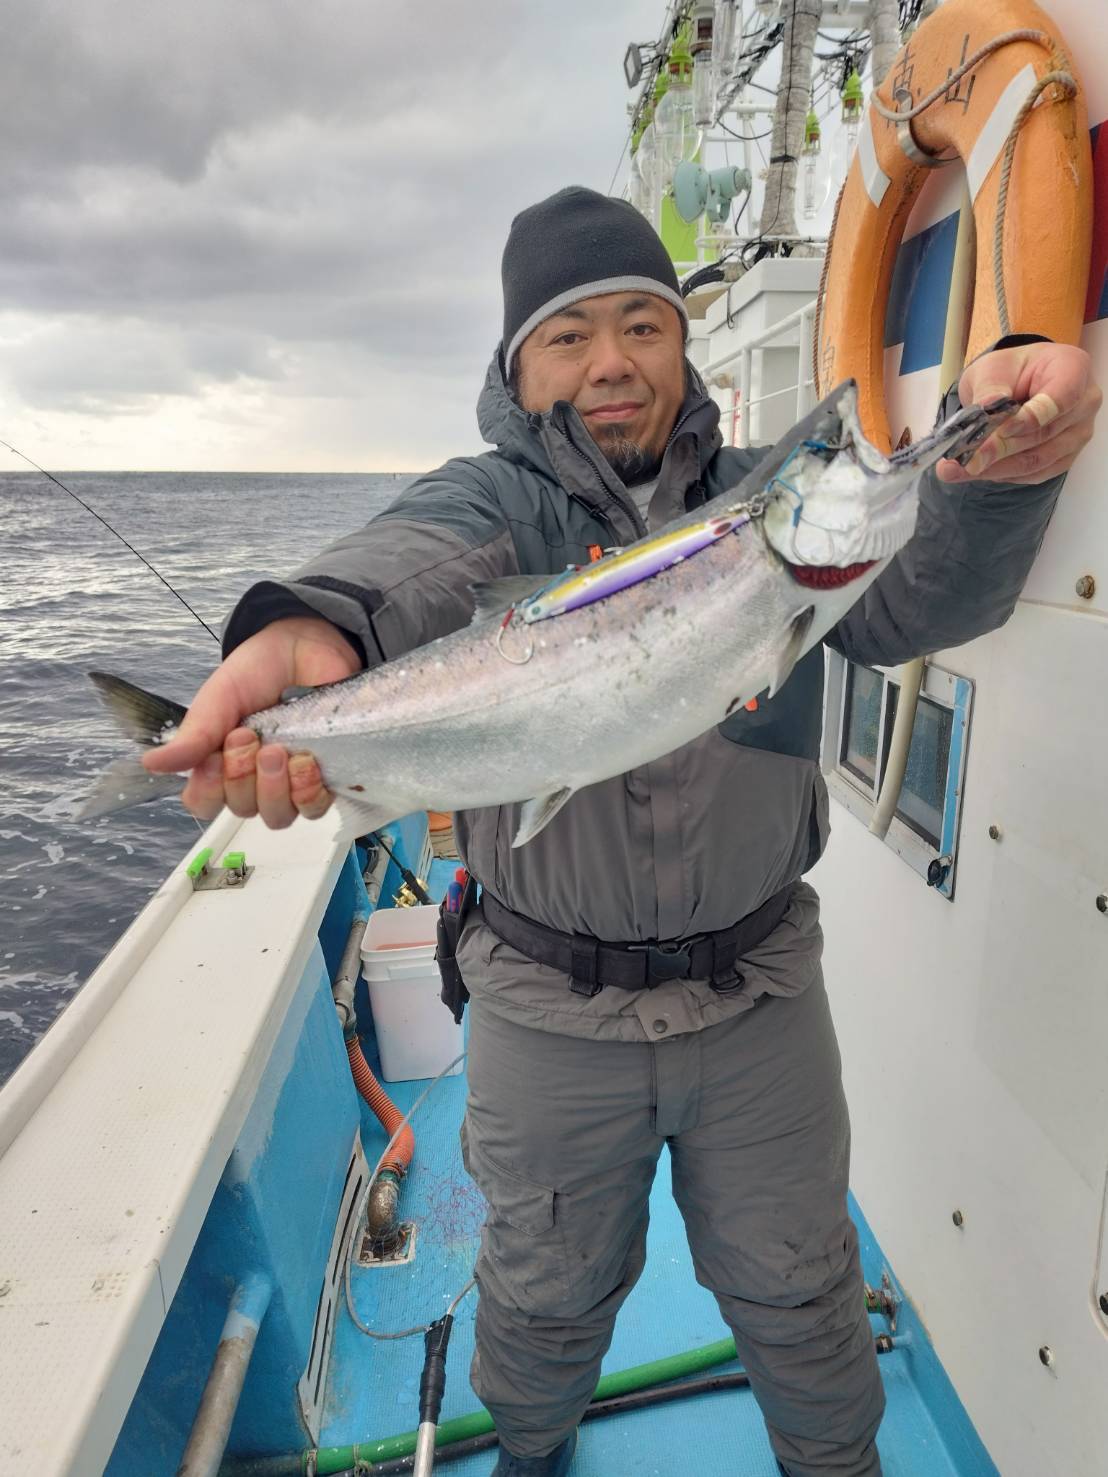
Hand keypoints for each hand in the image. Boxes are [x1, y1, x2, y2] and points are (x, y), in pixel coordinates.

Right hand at [142, 616, 360, 826]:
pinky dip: (308, 791)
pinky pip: (315, 808)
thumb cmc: (257, 672)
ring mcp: (290, 783)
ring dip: (274, 788)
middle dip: (243, 776)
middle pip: (242, 810)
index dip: (209, 789)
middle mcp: (254, 781)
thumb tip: (151, 763)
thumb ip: (194, 734)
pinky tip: (306, 762)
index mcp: (220, 764)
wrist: (304, 646)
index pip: (204, 803)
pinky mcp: (324, 778)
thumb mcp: (219, 698)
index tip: (216, 756)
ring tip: (278, 749)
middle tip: (248, 735)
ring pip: (277, 816)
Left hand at [936, 342, 1100, 484]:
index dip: (1031, 418)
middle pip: (1044, 435)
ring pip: (1037, 461)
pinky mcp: (1064, 458)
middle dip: (999, 450)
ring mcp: (1077, 434)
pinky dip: (1002, 475)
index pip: (1060, 398)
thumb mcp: (993, 369)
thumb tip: (986, 409)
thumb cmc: (1009, 371)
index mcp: (1073, 369)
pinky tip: (975, 471)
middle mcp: (1084, 403)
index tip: (1000, 431)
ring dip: (994, 469)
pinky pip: (1034, 474)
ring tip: (956, 471)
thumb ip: (991, 389)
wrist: (1017, 384)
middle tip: (963, 460)